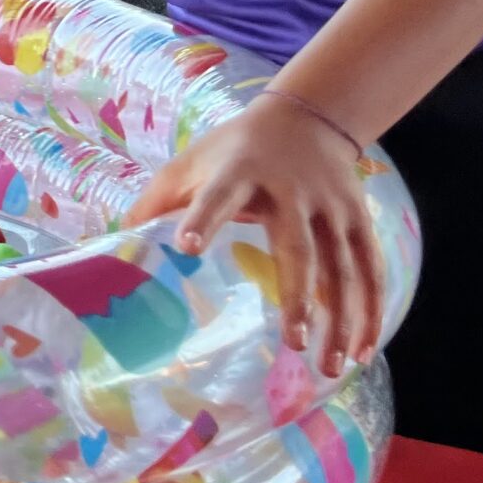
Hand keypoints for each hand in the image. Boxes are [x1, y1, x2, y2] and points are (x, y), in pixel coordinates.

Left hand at [126, 91, 381, 378]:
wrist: (306, 116)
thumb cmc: (233, 149)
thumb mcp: (189, 163)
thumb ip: (154, 202)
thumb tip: (111, 247)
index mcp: (239, 172)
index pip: (218, 195)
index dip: (203, 218)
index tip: (186, 245)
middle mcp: (290, 190)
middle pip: (297, 245)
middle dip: (298, 293)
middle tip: (294, 341)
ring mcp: (331, 206)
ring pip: (342, 266)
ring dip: (340, 317)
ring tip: (328, 365)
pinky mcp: (358, 219)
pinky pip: (370, 269)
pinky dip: (371, 310)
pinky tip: (361, 350)